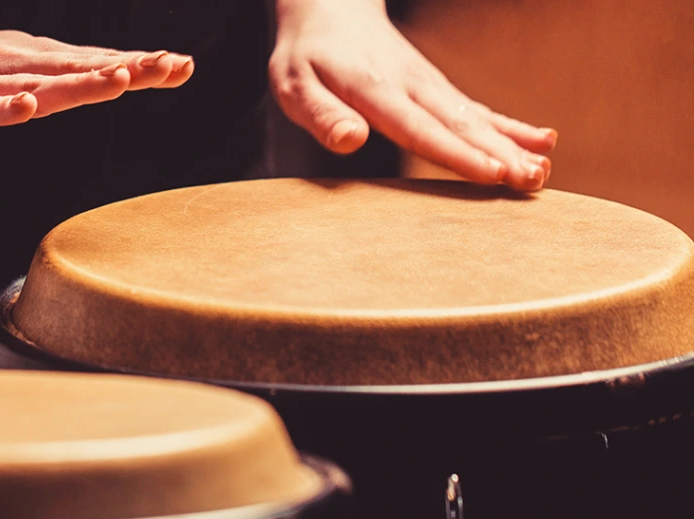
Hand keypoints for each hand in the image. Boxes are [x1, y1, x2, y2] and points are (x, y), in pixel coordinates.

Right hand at [0, 28, 193, 151]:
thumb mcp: (14, 76)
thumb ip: (61, 81)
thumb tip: (117, 73)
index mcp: (32, 62)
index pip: (92, 63)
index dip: (137, 64)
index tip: (182, 65)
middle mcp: (13, 67)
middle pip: (76, 69)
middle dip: (124, 69)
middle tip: (169, 66)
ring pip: (36, 86)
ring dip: (77, 83)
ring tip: (116, 80)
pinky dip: (2, 108)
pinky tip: (24, 107)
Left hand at [270, 0, 555, 191]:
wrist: (330, 10)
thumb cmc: (306, 57)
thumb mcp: (295, 86)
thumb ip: (322, 115)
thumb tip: (350, 141)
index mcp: (374, 90)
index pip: (420, 129)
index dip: (457, 154)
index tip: (493, 173)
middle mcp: (410, 86)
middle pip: (459, 125)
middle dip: (499, 154)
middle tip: (533, 181)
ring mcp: (428, 85)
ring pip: (475, 118)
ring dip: (512, 145)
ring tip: (545, 172)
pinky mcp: (436, 88)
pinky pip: (476, 109)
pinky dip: (509, 126)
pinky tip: (542, 141)